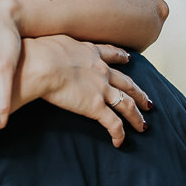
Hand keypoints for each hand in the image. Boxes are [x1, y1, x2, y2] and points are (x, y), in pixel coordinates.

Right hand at [22, 35, 152, 147]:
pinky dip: (119, 133)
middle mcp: (100, 70)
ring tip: (144, 125)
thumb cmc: (37, 52)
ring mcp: (100, 89)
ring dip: (137, 116)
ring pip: (126, 104)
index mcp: (89, 52)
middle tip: (148, 101)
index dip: (121, 57)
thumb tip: (41, 49)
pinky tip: (120, 142)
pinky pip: (113, 123)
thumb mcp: (50, 42)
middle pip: (126, 82)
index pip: (110, 54)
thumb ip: (53, 47)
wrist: (40, 64)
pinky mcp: (94, 106)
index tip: (128, 59)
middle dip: (138, 93)